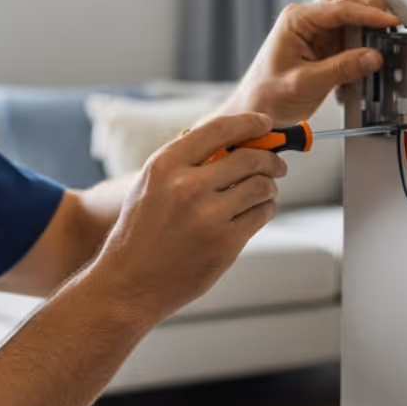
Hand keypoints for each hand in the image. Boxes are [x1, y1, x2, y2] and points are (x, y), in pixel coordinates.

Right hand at [84, 112, 286, 323]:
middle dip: (270, 160)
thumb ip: (183, 160)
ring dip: (269, 187)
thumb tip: (227, 138)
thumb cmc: (140, 232)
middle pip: (249, 158)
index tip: (264, 123)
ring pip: (261, 186)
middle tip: (277, 166)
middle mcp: (187, 187)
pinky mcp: (225, 243)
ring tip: (264, 193)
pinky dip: (266, 209)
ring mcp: (208, 216)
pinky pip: (262, 214)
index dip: (249, 122)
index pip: (219, 129)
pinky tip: (257, 212)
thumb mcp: (148, 185)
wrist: (129, 282)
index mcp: (165, 165)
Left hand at [223, 0, 399, 125]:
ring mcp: (318, 33)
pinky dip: (363, 50)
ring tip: (379, 51)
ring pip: (354, 19)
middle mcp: (307, 21)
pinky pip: (353, 40)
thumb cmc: (265, 96)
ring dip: (369, 33)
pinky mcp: (326, 49)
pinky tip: (363, 67)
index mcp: (297, 19)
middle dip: (371, 12)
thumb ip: (341, 69)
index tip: (389, 23)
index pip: (341, 7)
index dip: (369, 14)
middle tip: (389, 29)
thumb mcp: (305, 83)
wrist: (256, 112)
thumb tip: (371, 57)